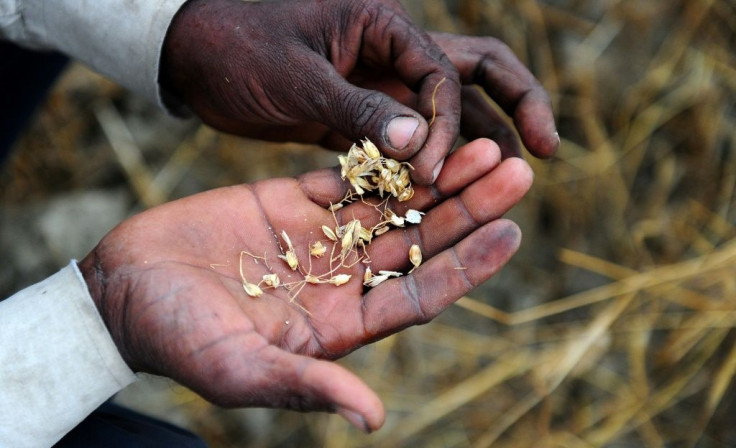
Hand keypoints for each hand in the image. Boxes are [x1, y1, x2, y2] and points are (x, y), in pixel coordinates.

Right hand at [78, 139, 532, 430]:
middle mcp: (342, 279)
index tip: (512, 233)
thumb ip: (308, 387)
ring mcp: (319, 237)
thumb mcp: (243, 373)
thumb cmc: (178, 342)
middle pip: (421, 240)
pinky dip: (382, 158)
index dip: (468, 265)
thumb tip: (374, 419)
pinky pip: (345, 176)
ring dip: (438, 174)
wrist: (125, 292)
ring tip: (484, 142)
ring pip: (392, 203)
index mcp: (342, 325)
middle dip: (468, 207)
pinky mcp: (289, 201)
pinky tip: (418, 133)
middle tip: (514, 169)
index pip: (421, 292)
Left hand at [161, 0, 556, 184]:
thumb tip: (424, 144)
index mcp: (382, 24)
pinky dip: (429, 160)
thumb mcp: (295, 77)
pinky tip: (446, 192)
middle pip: (475, 72)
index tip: (431, 172)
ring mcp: (378, 83)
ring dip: (480, 140)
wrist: (190, 50)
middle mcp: (391, 51)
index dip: (449, 125)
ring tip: (510, 179)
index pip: (443, 74)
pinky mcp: (358, 114)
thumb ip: (357, 108)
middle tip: (547, 151)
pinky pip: (407, 136)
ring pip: (447, 108)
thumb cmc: (234, 46)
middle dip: (515, 106)